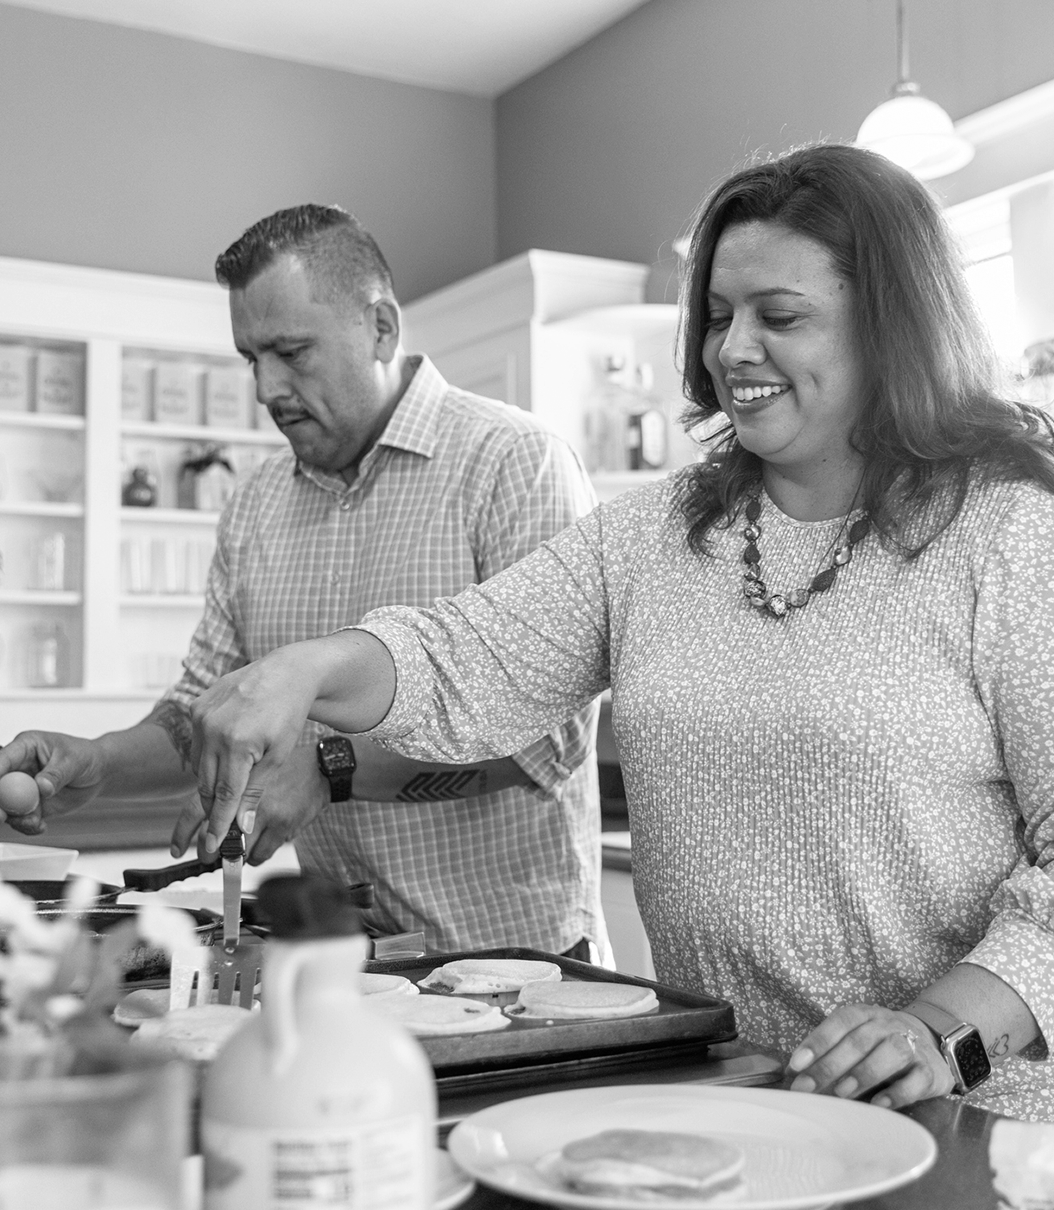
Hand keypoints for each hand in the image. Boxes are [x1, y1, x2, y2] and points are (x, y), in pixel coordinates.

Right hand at [0, 731, 104, 832]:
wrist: (99, 773)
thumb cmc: (87, 756)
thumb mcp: (74, 761)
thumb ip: (56, 774)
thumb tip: (41, 786)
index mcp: (25, 747)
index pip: (2, 760)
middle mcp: (18, 768)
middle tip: (3, 816)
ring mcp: (21, 788)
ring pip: (6, 806)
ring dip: (16, 818)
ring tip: (35, 822)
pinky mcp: (28, 805)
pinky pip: (20, 819)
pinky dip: (27, 826)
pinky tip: (40, 826)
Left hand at [170, 746, 327, 864]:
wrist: (321, 769)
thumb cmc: (286, 771)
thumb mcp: (253, 775)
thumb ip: (231, 795)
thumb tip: (210, 823)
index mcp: (233, 785)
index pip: (197, 809)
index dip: (183, 832)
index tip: (177, 849)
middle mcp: (245, 799)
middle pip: (216, 837)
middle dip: (212, 853)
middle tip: (211, 857)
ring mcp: (264, 813)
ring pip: (239, 851)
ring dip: (241, 853)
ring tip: (250, 842)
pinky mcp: (283, 825)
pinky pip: (261, 855)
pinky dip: (259, 854)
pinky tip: (267, 841)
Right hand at [189, 648, 325, 852]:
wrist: (286, 672)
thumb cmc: (288, 714)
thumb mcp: (278, 756)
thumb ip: (255, 791)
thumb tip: (241, 825)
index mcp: (237, 744)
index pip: (223, 795)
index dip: (217, 824)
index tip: (214, 846)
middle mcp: (213, 729)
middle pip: (206, 783)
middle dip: (211, 809)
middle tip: (214, 832)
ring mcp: (201, 715)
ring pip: (199, 765)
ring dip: (210, 782)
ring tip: (223, 795)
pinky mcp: (197, 706)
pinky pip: (197, 743)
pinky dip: (208, 756)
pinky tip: (222, 758)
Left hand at [787, 1002, 954, 1109]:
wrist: (930, 1039)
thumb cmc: (879, 1043)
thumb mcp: (855, 1038)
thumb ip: (828, 1052)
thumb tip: (792, 1073)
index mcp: (864, 1014)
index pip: (839, 1023)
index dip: (817, 1042)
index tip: (796, 1065)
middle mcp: (887, 1025)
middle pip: (858, 1040)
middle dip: (830, 1065)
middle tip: (807, 1087)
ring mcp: (912, 1046)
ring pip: (890, 1053)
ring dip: (863, 1073)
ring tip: (841, 1092)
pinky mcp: (930, 1071)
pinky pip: (916, 1080)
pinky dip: (897, 1092)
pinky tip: (879, 1104)